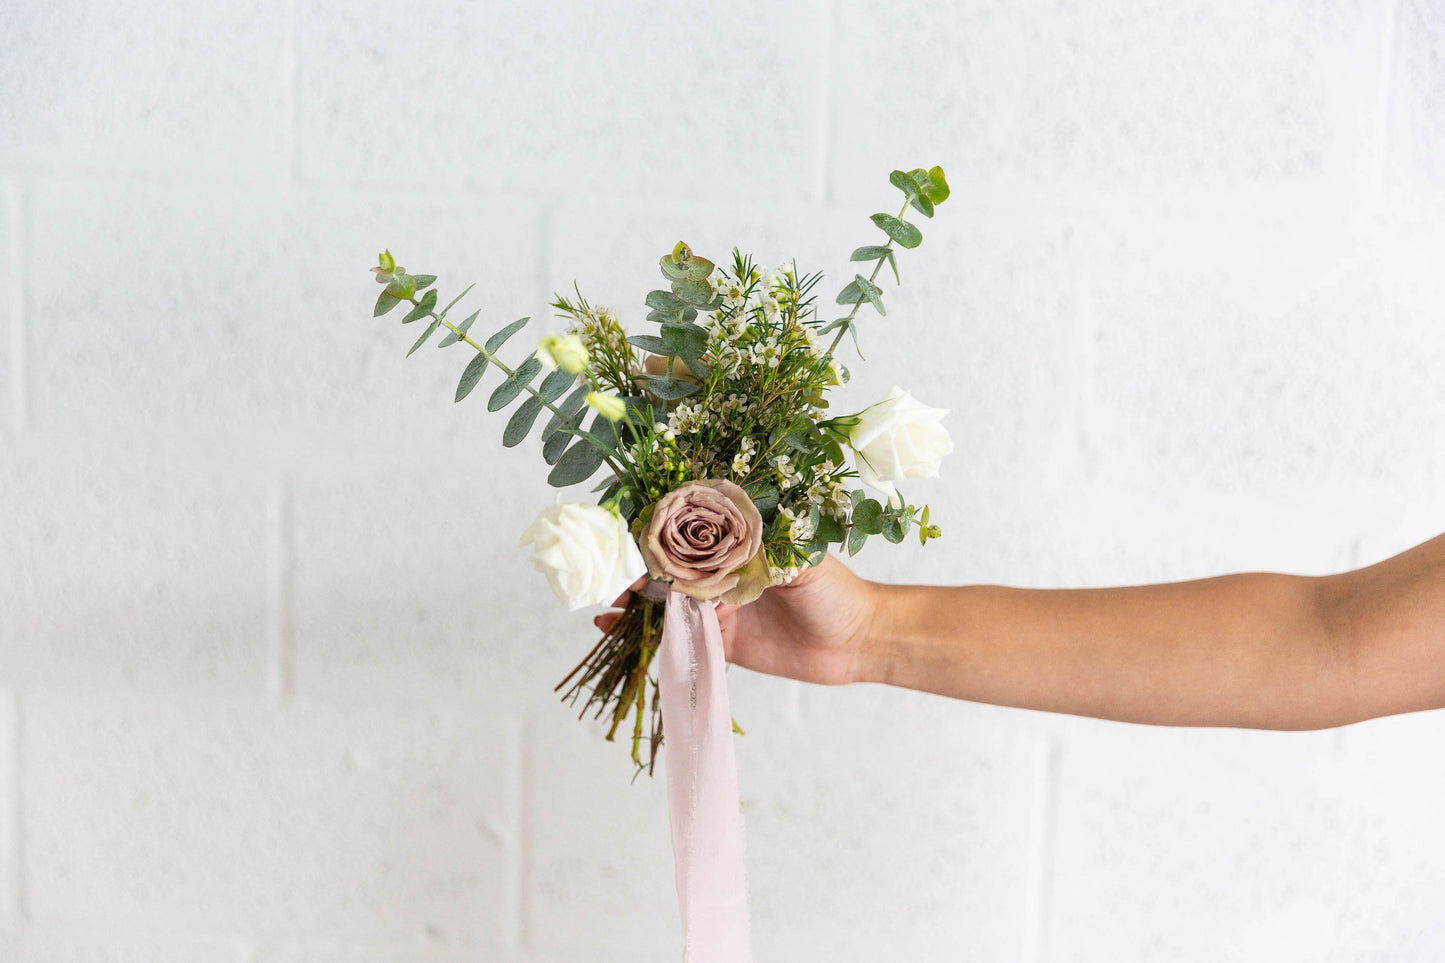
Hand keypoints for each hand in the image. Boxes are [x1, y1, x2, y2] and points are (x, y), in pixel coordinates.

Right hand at [594, 554, 881, 685]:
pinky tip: (621, 631)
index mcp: (742, 545)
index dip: (660, 538)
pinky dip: (651, 635)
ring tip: (608, 607)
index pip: (691, 536)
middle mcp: (726, 573)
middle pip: (672, 570)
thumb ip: (763, 554)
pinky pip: (681, 639)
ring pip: (670, 604)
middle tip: (609, 578)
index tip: (632, 540)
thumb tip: (722, 547)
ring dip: (637, 605)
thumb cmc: (837, 591)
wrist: (860, 642)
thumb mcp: (802, 561)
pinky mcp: (723, 643)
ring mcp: (722, 608)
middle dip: (639, 571)